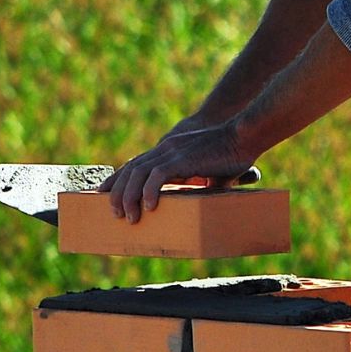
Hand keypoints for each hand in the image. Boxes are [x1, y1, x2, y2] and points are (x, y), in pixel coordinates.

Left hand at [97, 120, 256, 222]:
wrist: (245, 135)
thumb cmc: (232, 153)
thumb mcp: (209, 169)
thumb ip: (201, 182)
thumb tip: (203, 202)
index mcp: (169, 149)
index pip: (135, 163)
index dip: (118, 178)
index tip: (105, 193)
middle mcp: (166, 148)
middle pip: (130, 168)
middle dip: (117, 191)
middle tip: (114, 213)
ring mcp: (173, 152)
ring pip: (138, 173)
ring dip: (129, 196)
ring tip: (129, 216)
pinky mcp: (183, 158)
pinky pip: (157, 175)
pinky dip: (150, 191)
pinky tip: (150, 206)